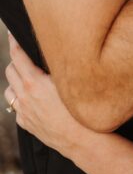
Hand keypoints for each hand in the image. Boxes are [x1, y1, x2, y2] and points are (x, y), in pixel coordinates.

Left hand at [5, 34, 89, 154]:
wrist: (81, 139)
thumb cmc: (82, 109)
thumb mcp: (71, 83)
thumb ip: (59, 69)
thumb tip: (56, 54)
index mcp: (35, 83)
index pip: (18, 57)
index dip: (14, 44)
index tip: (11, 34)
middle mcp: (25, 96)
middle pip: (10, 71)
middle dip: (14, 60)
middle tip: (22, 53)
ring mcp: (23, 111)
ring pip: (9, 90)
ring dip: (15, 81)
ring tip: (26, 77)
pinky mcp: (25, 123)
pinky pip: (16, 107)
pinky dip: (20, 99)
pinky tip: (33, 99)